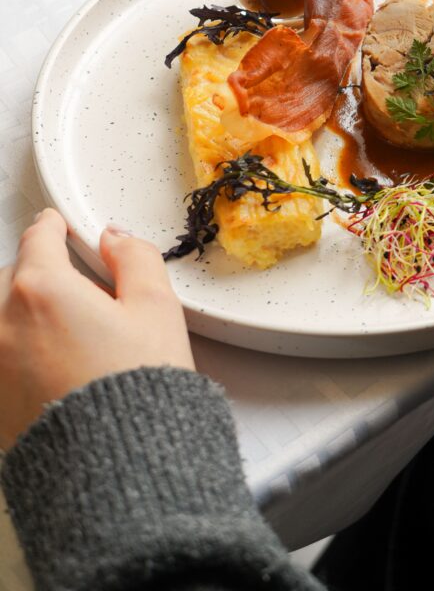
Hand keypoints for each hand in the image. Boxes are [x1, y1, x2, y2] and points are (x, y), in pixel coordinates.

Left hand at [0, 209, 194, 449]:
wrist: (119, 470)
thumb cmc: (138, 390)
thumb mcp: (156, 309)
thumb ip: (135, 259)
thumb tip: (115, 239)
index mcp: (43, 290)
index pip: (38, 239)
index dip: (52, 226)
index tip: (56, 225)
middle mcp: (4, 325)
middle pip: (11, 278)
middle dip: (36, 272)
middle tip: (69, 283)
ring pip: (0, 319)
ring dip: (21, 313)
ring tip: (59, 328)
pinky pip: (0, 359)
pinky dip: (15, 350)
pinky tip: (48, 366)